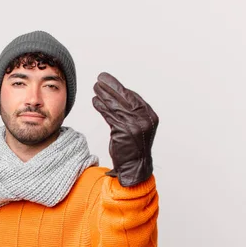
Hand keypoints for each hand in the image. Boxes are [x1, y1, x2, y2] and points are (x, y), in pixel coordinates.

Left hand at [92, 72, 158, 186]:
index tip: (110, 81)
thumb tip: (118, 97)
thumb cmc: (133, 148)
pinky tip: (95, 101)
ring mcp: (135, 125)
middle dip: (112, 87)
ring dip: (104, 95)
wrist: (135, 168)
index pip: (134, 97)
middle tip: (100, 78)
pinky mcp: (123, 131)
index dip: (121, 88)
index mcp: (150, 116)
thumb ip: (131, 114)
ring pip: (116, 106)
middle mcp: (144, 119)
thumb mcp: (137, 127)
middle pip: (125, 98)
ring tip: (95, 87)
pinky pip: (110, 116)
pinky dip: (101, 107)